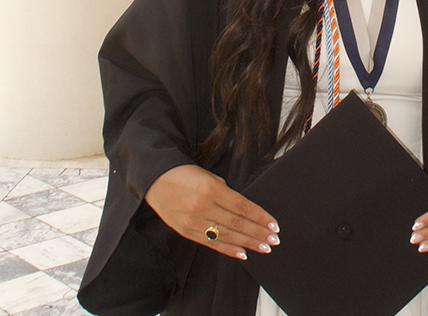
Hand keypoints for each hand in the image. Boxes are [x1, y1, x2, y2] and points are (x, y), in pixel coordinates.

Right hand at [144, 164, 279, 260]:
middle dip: (258, 232)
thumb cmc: (182, 174)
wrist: (153, 180)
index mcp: (211, 189)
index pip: (242, 206)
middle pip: (237, 223)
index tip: (274, 224)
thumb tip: (242, 208)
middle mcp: (203, 206)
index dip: (260, 217)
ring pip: (227, 235)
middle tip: (274, 240)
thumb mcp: (207, 175)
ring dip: (248, 242)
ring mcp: (194, 221)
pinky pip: (211, 243)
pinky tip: (242, 253)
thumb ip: (225, 190)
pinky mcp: (186, 231)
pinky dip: (228, 249)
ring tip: (264, 247)